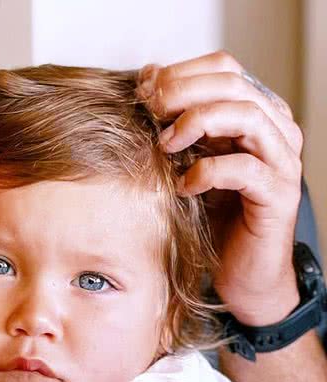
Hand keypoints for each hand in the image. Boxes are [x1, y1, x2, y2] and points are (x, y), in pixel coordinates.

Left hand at [137, 51, 302, 325]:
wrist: (237, 271)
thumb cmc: (208, 212)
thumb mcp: (185, 157)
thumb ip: (174, 121)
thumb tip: (146, 79)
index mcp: (253, 112)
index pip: (224, 67)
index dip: (180, 72)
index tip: (143, 90)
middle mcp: (275, 129)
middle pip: (233, 83)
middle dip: (182, 91)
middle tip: (149, 111)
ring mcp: (281, 161)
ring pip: (246, 115)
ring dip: (197, 122)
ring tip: (165, 144)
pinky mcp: (279, 195)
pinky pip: (246, 168)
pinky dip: (208, 171)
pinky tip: (183, 185)